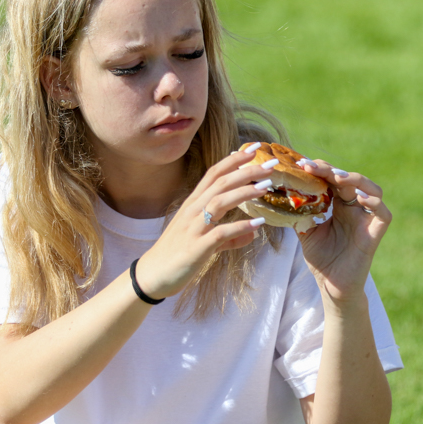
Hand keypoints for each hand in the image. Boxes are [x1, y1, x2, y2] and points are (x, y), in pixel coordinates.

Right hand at [135, 143, 276, 299]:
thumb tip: (252, 233)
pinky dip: (239, 227)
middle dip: (245, 171)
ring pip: (219, 201)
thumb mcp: (206, 242)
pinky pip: (220, 233)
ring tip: (266, 187)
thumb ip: (230, 236)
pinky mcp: (196, 247)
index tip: (253, 148)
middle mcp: (192, 211)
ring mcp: (193, 228)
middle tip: (270, 164)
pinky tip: (257, 224)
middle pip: (220, 182)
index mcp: (193, 204)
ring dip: (244, 192)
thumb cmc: (177, 254)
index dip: (233, 160)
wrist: (152, 275)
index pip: (214, 174)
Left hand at [295, 158, 391, 303]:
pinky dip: (374, 202)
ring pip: (373, 190)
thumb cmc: (321, 259)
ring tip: (336, 177)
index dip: (320, 169)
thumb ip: (300, 212)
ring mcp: (367, 219)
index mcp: (340, 205)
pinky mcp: (375, 233)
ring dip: (355, 180)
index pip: (333, 179)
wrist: (331, 286)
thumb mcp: (306, 231)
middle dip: (330, 170)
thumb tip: (282, 193)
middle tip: (311, 167)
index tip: (301, 165)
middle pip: (349, 180)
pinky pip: (383, 213)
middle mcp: (355, 208)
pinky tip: (358, 197)